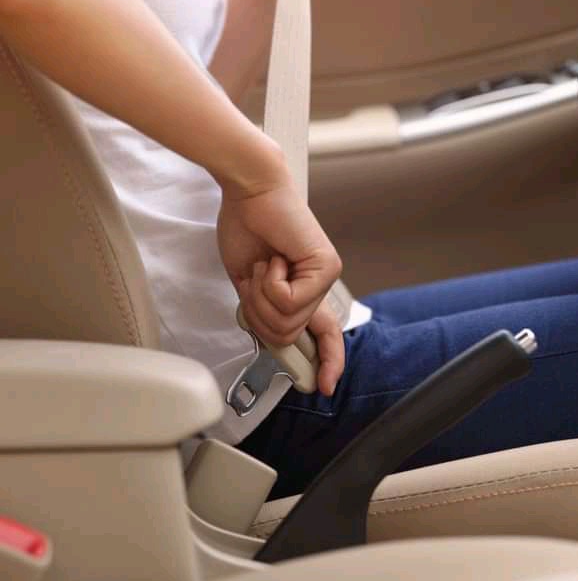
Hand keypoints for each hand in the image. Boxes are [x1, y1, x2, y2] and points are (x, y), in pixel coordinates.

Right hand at [216, 175, 344, 395]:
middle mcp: (321, 285)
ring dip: (262, 295)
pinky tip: (274, 258)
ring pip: (287, 321)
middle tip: (256, 280)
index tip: (326, 388)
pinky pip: (290, 301)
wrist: (249, 192)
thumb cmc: (246, 228)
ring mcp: (326, 275)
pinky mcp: (325, 266)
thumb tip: (275, 342)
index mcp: (304, 291)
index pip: (324, 335)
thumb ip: (264, 313)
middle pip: (287, 335)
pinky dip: (270, 282)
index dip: (327, 362)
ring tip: (265, 264)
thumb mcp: (251, 285)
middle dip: (259, 315)